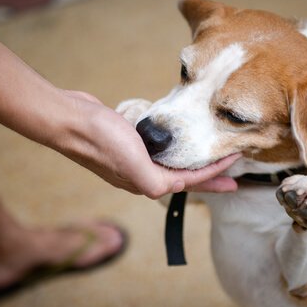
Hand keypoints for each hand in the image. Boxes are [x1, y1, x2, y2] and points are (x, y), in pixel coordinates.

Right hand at [56, 90, 240, 198]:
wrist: (70, 120)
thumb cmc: (101, 141)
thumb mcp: (133, 164)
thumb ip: (158, 181)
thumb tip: (178, 186)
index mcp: (147, 182)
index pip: (190, 181)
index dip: (215, 174)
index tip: (235, 162)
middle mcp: (142, 174)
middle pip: (184, 177)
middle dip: (209, 176)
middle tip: (233, 175)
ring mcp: (134, 160)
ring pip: (172, 165)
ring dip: (192, 162)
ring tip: (209, 158)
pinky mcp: (128, 144)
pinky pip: (159, 151)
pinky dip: (174, 149)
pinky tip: (177, 144)